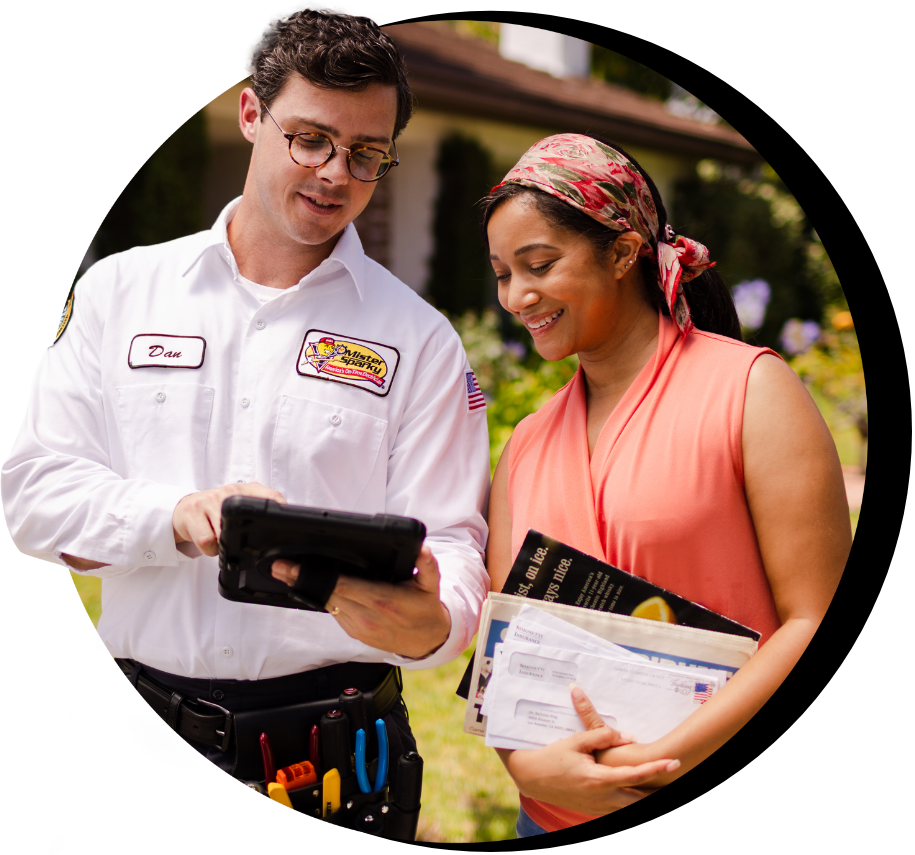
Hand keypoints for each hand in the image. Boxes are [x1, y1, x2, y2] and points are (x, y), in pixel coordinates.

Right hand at [173, 482, 285, 555]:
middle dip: (243, 538)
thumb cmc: (217, 510)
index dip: (280, 512)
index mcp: (246, 490)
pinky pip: (207, 542)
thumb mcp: (240, 507)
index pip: (272, 497)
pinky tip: (210, 542)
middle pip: (246, 522)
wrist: (184, 509)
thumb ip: (259, 512)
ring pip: (224, 534)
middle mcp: (229, 491)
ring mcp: (209, 500)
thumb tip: (281, 532)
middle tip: (235, 538)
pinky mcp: (192, 513)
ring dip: (223, 545)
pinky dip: (210, 550)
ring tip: (220, 539)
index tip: (284, 527)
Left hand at [271, 544, 451, 658]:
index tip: (295, 566)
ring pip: (326, 605)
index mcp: (382, 601)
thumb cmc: (425, 607)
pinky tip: (309, 586)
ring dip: (306, 590)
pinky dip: (321, 599)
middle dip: (301, 580)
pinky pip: (333, 612)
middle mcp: (366, 617)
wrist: (427, 640)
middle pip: (327, 595)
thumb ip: (426, 565)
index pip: (342, 585)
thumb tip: (423, 549)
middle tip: (280, 566)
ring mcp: (358, 627)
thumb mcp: (431, 584)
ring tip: (287, 573)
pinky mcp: (354, 632)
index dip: (316, 575)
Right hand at [498, 684, 678, 815]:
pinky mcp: (594, 810)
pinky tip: (637, 792)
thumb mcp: (576, 741)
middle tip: (675, 776)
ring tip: (660, 785)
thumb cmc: (553, 757)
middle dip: (658, 790)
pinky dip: (630, 801)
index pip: (635, 774)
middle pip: (640, 799)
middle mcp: (602, 797)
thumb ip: (603, 735)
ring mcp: (598, 807)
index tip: (675, 762)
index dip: (657, 769)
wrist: (533, 777)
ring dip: (645, 796)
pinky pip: (618, 808)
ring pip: (630, 807)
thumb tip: (628, 737)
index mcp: (598, 779)